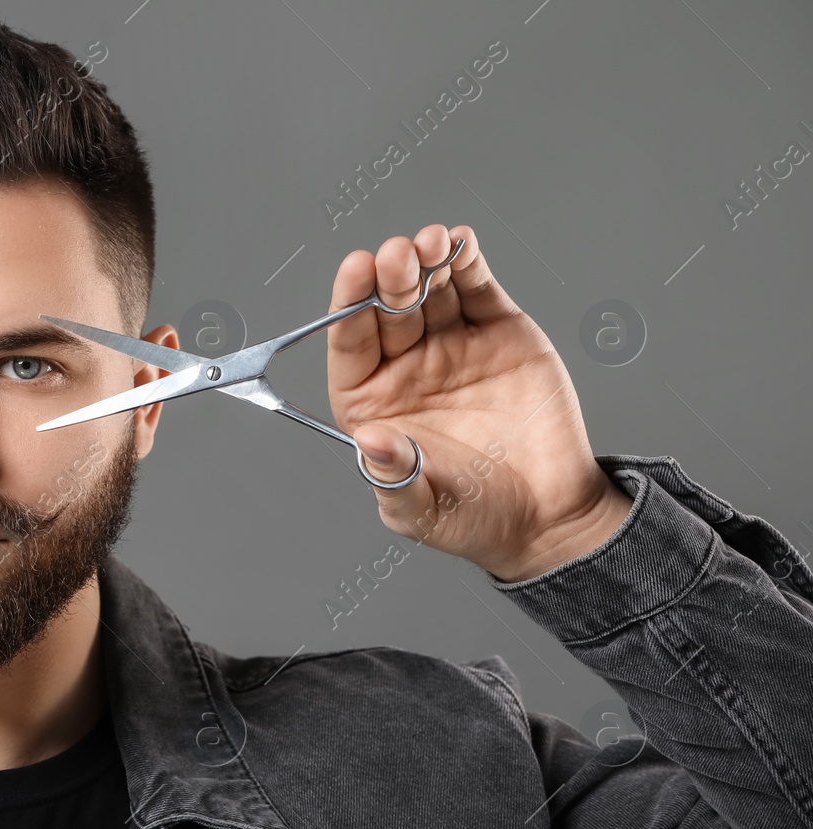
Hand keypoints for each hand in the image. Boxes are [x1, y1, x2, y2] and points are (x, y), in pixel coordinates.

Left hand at [325, 224, 632, 581]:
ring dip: (427, 261)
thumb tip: (367, 442)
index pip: (352, 344)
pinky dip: (467, 262)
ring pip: (430, 290)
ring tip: (431, 242)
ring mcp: (451, 344)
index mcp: (371, 403)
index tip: (355, 270)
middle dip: (390, 278)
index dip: (349, 306)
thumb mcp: (423, 508)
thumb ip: (394, 474)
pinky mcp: (497, 331)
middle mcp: (405, 367)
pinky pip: (476, 288)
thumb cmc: (474, 516)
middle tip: (396, 254)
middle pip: (388, 310)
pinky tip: (459, 241)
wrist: (549, 514)